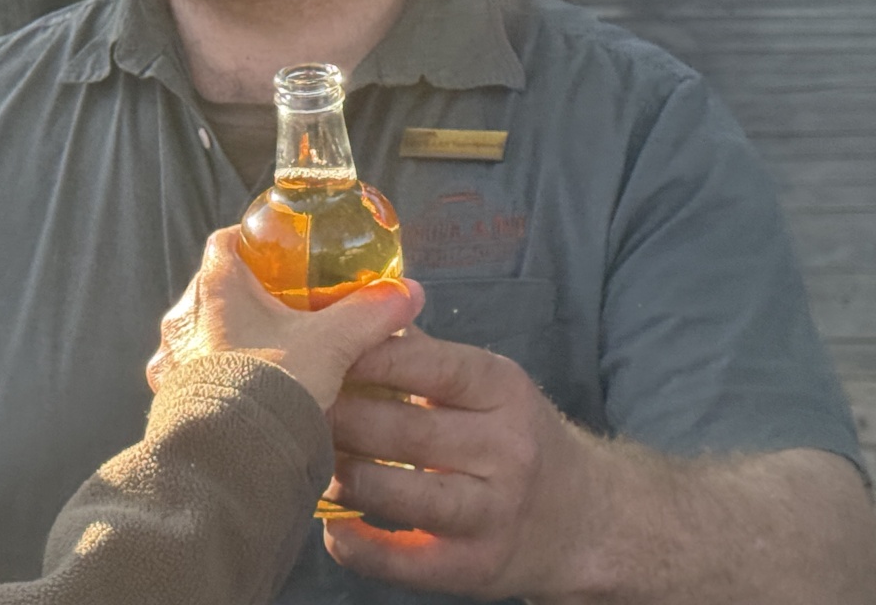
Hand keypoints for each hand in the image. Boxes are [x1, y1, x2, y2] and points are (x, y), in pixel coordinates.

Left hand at [146, 227, 424, 409]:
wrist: (231, 457)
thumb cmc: (272, 386)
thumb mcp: (332, 344)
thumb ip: (369, 313)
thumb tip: (407, 293)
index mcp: (216, 286)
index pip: (226, 241)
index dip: (254, 242)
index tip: (282, 252)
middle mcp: (185, 317)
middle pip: (217, 287)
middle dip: (252, 294)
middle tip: (288, 306)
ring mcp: (172, 358)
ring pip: (205, 330)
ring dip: (233, 335)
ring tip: (272, 350)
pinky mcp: (171, 395)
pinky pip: (196, 370)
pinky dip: (221, 371)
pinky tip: (251, 388)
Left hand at [321, 326, 598, 599]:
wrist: (583, 519)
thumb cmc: (513, 436)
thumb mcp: (486, 386)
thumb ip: (422, 355)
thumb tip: (353, 309)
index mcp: (503, 389)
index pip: (427, 365)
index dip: (366, 358)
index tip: (317, 349)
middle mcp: (506, 449)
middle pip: (403, 430)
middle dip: (339, 417)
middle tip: (292, 408)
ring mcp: (493, 512)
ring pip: (398, 492)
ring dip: (341, 476)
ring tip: (304, 459)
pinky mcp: (476, 567)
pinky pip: (404, 561)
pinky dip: (359, 545)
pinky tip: (331, 526)